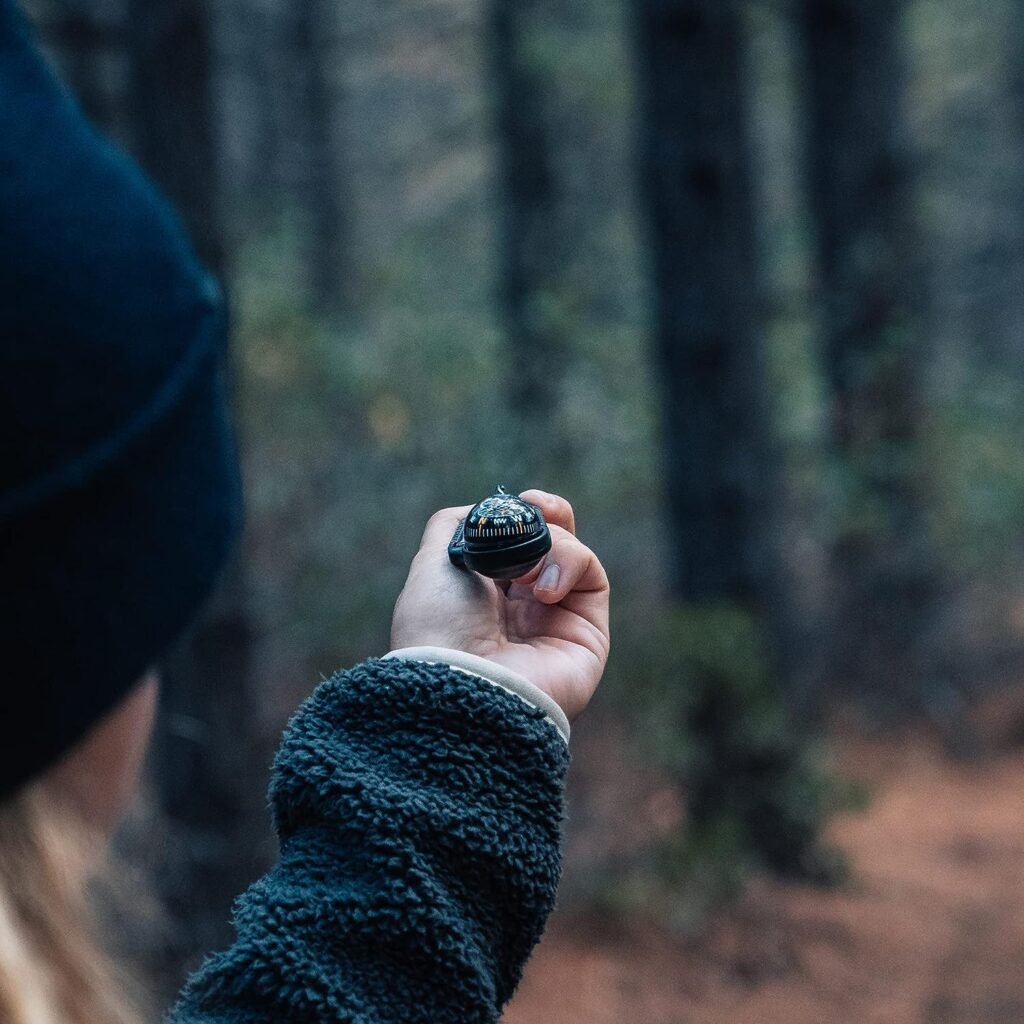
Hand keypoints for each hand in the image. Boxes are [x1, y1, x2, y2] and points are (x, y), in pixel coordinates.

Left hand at [390, 490, 609, 719]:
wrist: (459, 680)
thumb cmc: (439, 625)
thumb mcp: (433, 563)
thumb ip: (458, 524)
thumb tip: (494, 509)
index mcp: (484, 593)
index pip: (518, 543)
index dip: (524, 514)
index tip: (521, 502)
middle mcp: (522, 607)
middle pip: (555, 543)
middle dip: (551, 516)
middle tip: (537, 509)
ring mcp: (557, 620)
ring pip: (574, 553)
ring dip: (552, 545)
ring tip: (523, 573)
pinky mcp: (588, 634)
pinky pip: (592, 576)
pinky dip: (570, 564)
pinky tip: (541, 590)